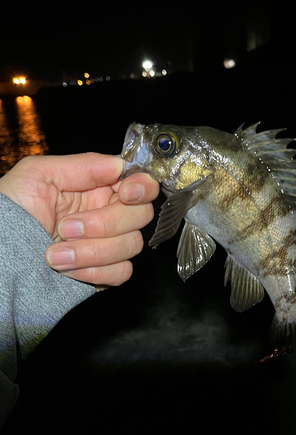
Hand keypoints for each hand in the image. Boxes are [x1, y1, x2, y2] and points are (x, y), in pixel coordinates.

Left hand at [0, 153, 159, 285]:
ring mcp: (108, 244)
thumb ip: (82, 165)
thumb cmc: (8, 210)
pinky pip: (122, 271)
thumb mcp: (38, 175)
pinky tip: (67, 270)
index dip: (142, 187)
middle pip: (141, 215)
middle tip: (67, 227)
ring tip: (53, 254)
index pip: (142, 183)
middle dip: (105, 223)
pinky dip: (95, 271)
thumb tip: (119, 163)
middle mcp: (109, 213)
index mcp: (98, 186)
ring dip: (92, 251)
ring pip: (132, 245)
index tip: (126, 192)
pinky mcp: (104, 271)